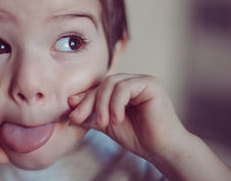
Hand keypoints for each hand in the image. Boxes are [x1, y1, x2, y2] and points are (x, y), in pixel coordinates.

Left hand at [68, 74, 188, 160]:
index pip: (99, 88)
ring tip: (104, 122)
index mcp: (122, 89)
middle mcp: (132, 81)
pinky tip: (118, 119)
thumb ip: (90, 113)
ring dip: (102, 104)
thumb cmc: (137, 137)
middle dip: (90, 102)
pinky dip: (116, 103)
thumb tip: (70, 103)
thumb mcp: (107, 124)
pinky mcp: (150, 84)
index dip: (84, 100)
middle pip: (103, 84)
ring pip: (112, 83)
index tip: (73, 116)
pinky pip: (125, 87)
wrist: (160, 149)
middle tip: (81, 118)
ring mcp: (142, 81)